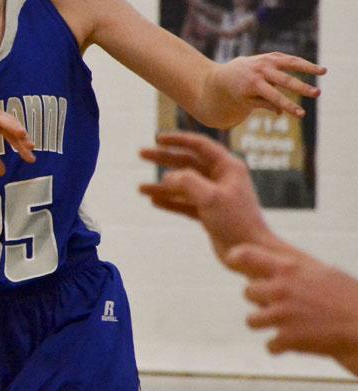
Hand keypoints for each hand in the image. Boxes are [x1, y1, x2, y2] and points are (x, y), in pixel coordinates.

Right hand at [139, 131, 274, 260]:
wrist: (250, 252)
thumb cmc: (237, 222)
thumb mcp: (211, 197)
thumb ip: (188, 182)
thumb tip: (168, 177)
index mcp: (227, 167)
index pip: (200, 145)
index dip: (178, 139)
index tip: (158, 138)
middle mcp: (221, 178)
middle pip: (187, 162)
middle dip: (163, 159)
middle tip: (141, 154)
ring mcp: (214, 196)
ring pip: (183, 184)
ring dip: (162, 186)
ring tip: (140, 188)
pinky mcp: (209, 213)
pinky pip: (185, 203)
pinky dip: (170, 202)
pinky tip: (154, 202)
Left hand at [209, 52, 325, 126]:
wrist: (228, 74)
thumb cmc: (240, 92)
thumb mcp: (248, 102)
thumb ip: (265, 105)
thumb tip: (280, 111)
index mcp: (253, 85)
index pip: (275, 97)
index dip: (289, 106)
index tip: (302, 115)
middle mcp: (261, 71)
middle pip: (285, 80)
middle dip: (302, 88)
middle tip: (317, 94)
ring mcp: (266, 61)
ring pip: (290, 63)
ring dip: (308, 67)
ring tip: (324, 71)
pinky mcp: (271, 56)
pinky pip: (289, 59)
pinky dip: (302, 63)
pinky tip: (315, 68)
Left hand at [226, 243, 357, 374]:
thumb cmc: (349, 297)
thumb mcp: (322, 273)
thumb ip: (297, 270)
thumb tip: (281, 267)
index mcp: (289, 268)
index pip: (247, 255)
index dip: (237, 257)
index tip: (232, 260)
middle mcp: (280, 289)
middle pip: (248, 292)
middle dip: (260, 300)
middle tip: (277, 305)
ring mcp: (282, 314)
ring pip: (252, 321)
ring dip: (265, 325)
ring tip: (283, 326)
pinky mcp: (287, 339)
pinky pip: (270, 345)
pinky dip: (280, 347)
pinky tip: (295, 344)